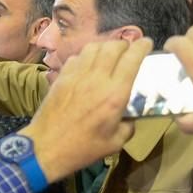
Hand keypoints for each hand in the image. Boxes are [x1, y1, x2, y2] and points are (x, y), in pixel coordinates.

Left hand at [19, 39, 152, 183]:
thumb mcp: (116, 143)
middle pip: (112, 47)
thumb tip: (131, 115)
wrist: (46, 147)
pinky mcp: (60, 78)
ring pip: (92, 48)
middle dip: (124, 43)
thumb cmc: (82, 148)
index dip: (141, 47)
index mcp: (114, 94)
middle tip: (128, 49)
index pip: (131, 59)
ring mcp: (75, 76)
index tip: (146, 43)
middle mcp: (96, 79)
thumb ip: (129, 125)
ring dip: (104, 46)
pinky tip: (88, 64)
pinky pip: (76, 57)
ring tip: (109, 53)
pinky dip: (86, 56)